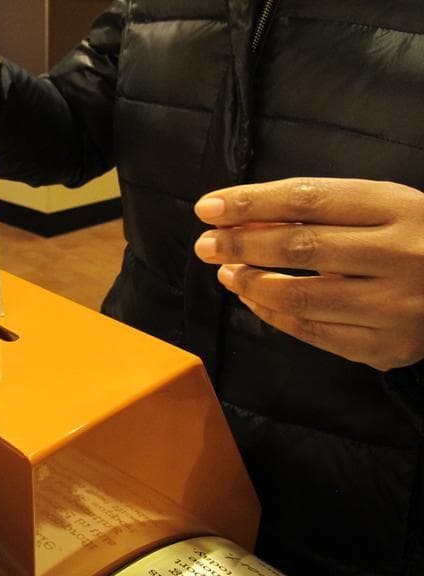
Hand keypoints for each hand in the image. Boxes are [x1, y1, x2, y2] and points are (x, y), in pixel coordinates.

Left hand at [193, 177, 423, 370]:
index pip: (307, 198)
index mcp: (398, 208)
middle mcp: (400, 255)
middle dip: (240, 245)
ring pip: (300, 295)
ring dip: (249, 283)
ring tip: (226, 271)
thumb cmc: (413, 237)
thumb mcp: (379, 206)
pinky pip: (312, 332)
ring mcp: (395, 306)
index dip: (250, 203)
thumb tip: (242, 218)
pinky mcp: (387, 345)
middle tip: (206, 244)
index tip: (209, 207)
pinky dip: (272, 314)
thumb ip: (319, 209)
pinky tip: (252, 298)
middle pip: (300, 246)